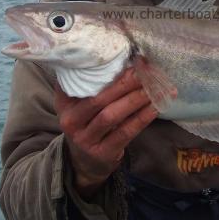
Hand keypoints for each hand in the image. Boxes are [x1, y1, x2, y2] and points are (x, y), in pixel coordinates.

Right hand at [54, 68, 157, 197]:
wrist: (84, 162)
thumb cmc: (88, 123)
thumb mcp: (80, 104)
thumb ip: (91, 83)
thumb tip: (125, 57)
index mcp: (64, 103)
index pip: (80, 82)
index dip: (103, 69)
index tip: (127, 57)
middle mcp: (70, 121)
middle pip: (99, 99)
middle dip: (124, 83)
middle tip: (145, 71)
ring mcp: (85, 139)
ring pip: (112, 115)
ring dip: (135, 99)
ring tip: (153, 88)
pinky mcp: (103, 153)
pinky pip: (125, 132)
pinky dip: (141, 118)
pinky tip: (155, 107)